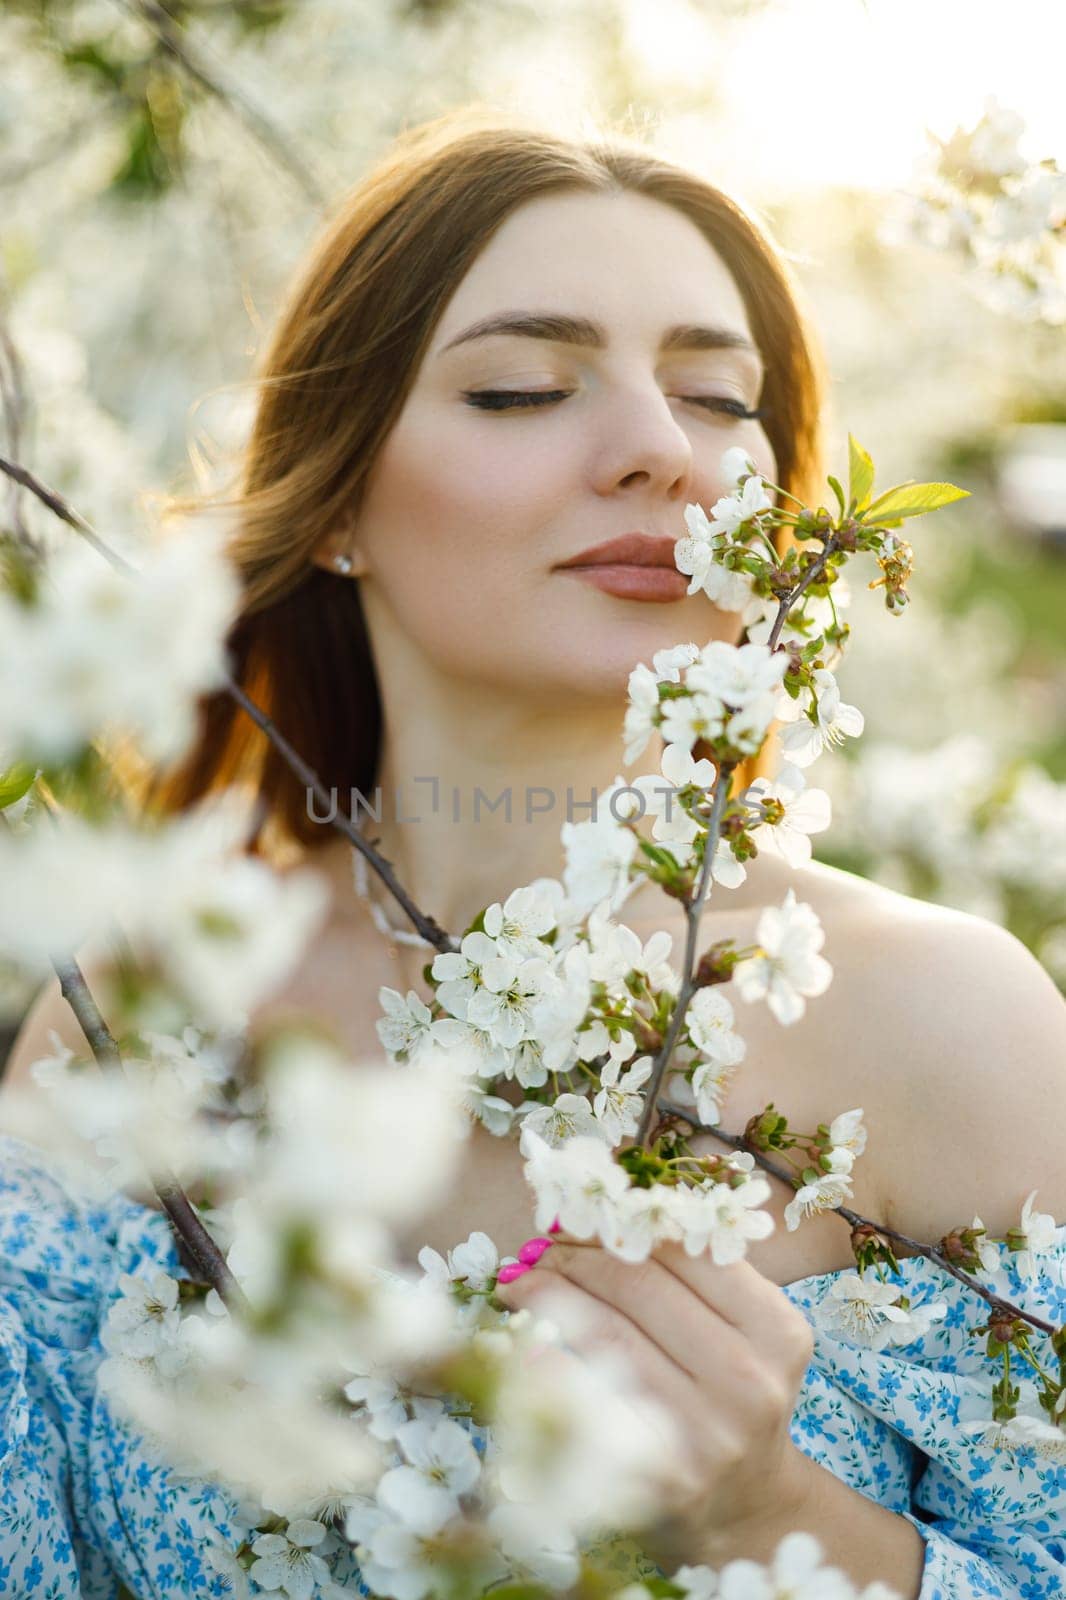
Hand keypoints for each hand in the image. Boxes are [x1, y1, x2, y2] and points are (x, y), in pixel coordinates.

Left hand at [495, 1237, 815, 1564]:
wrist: (746, 1509)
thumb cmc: (731, 1400)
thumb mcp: (742, 1333)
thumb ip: (694, 1273)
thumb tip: (602, 1211)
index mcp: (776, 1330)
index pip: (685, 1250)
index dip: (622, 1225)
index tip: (581, 1218)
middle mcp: (748, 1381)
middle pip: (640, 1286)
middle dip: (576, 1257)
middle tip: (538, 1249)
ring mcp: (705, 1433)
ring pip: (606, 1335)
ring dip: (549, 1297)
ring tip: (518, 1283)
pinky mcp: (657, 1475)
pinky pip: (582, 1397)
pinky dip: (542, 1360)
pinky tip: (519, 1343)